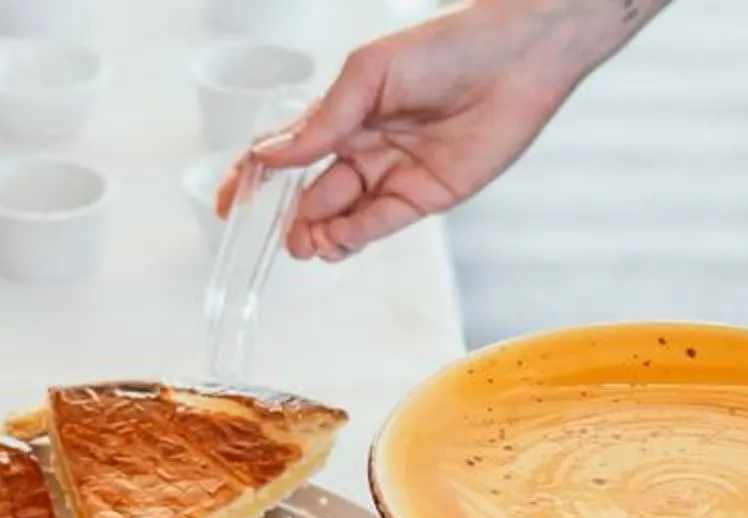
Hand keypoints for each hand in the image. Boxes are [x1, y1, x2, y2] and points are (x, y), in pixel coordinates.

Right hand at [231, 0, 659, 261]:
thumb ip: (323, 121)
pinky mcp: (425, 195)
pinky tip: (335, 240)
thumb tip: (272, 157)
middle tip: (281, 235)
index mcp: (344, 111)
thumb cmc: (447, 44)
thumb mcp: (370, 75)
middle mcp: (365, 145)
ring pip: (342, 215)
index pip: (288, 150)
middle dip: (290, 217)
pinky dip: (354, 235)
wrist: (519, 53)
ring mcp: (393, 173)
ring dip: (319, 233)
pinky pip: (379, 223)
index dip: (254, 178)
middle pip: (312, 192)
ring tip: (304, 243)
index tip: (228, 204)